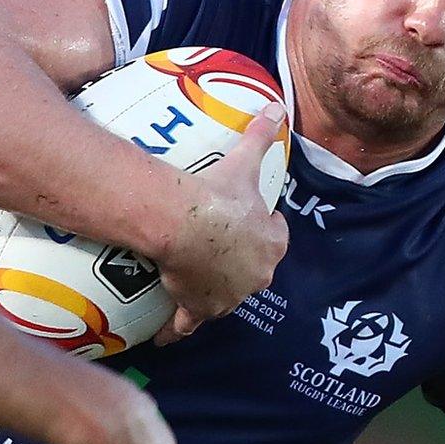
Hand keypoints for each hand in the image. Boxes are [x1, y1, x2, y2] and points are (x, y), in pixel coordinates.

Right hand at [151, 105, 288, 345]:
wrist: (188, 225)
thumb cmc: (220, 196)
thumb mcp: (243, 163)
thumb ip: (259, 135)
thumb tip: (275, 107)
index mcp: (271, 242)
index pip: (277, 237)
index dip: (268, 228)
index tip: (259, 219)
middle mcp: (256, 275)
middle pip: (254, 270)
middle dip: (243, 263)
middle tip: (222, 250)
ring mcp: (229, 295)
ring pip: (226, 297)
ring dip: (216, 292)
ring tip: (200, 284)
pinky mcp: (200, 308)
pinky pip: (189, 324)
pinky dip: (179, 329)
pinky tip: (167, 336)